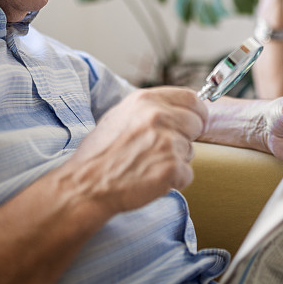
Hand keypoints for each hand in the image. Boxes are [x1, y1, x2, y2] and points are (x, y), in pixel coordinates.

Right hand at [68, 87, 207, 216]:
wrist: (85, 185)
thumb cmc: (99, 154)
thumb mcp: (120, 116)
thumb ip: (149, 109)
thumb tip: (175, 109)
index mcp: (146, 100)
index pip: (191, 98)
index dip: (195, 112)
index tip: (193, 121)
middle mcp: (158, 116)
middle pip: (197, 123)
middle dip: (185, 137)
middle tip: (162, 150)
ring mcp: (167, 142)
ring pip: (190, 151)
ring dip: (176, 161)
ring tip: (148, 165)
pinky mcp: (172, 167)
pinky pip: (187, 174)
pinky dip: (173, 181)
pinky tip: (150, 180)